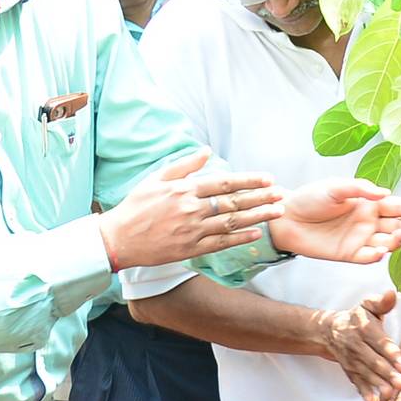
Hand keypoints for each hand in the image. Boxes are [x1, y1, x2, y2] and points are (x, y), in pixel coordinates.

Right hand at [99, 147, 283, 268]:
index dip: (248, 181)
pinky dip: (240, 238)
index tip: (267, 178)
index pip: (224, 183)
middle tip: (281, 194)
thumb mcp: (156, 179)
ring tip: (276, 212)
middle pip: (233, 203)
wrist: (119, 239)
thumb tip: (206, 152)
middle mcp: (191, 209)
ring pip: (232, 223)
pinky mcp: (191, 249)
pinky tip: (257, 233)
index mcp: (184, 190)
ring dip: (257, 217)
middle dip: (260, 197)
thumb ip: (183, 166)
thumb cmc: (136, 206)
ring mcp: (192, 230)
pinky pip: (221, 243)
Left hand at [274, 179, 400, 263]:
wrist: (286, 218)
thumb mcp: (335, 186)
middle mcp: (368, 222)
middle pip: (396, 225)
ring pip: (386, 243)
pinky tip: (381, 251)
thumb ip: (360, 189)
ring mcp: (360, 240)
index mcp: (368, 204)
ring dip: (396, 240)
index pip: (395, 206)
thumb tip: (385, 193)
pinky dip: (376, 256)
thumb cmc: (310, 198)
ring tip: (400, 234)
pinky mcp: (349, 254)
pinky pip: (368, 258)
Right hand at [319, 290, 400, 400]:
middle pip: (375, 362)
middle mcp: (356, 346)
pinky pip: (358, 384)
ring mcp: (352, 361)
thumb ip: (381, 302)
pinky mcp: (350, 373)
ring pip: (368, 375)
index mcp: (364, 329)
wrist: (329, 332)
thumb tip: (392, 293)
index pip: (379, 342)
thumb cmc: (357, 317)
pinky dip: (366, 394)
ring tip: (394, 395)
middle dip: (389, 373)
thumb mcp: (367, 306)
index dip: (391, 353)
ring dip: (381, 385)